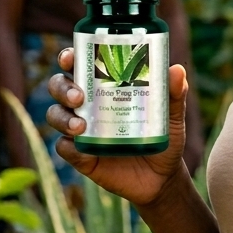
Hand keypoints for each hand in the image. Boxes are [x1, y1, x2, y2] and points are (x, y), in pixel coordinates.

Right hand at [47, 48, 187, 206]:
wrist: (163, 176)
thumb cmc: (165, 136)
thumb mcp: (171, 114)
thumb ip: (174, 94)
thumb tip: (177, 70)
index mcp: (106, 85)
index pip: (80, 64)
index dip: (69, 57)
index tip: (71, 57)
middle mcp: (89, 103)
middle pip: (60, 86)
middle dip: (62, 87)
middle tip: (79, 96)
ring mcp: (82, 130)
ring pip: (56, 115)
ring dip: (62, 117)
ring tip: (80, 126)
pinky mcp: (82, 156)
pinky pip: (64, 149)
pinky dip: (68, 147)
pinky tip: (80, 148)